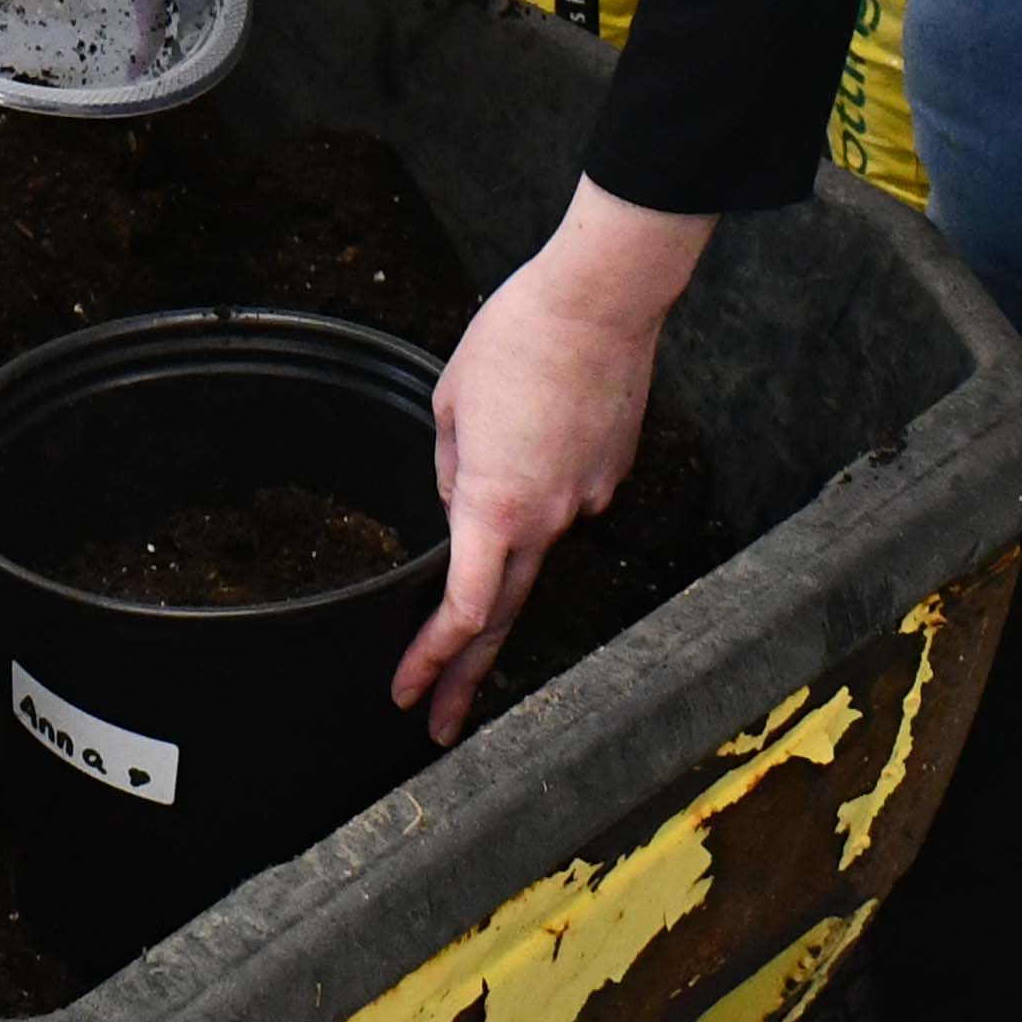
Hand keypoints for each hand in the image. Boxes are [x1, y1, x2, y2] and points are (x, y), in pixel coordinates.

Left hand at [394, 183, 712, 742]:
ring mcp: (587, 498)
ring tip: (494, 483)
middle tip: (439, 723)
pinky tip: (537, 433)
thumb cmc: (516, 338)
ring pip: (538, 545)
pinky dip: (544, 489)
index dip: (434, 660)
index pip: (464, 609)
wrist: (600, 298)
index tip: (408, 693)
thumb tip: (461, 504)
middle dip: (466, 676)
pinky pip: (567, 498)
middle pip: (502, 615)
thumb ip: (450, 468)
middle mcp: (548, 517)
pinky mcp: (613, 471)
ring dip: (506, 550)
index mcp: (495, 506)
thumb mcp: (450, 402)